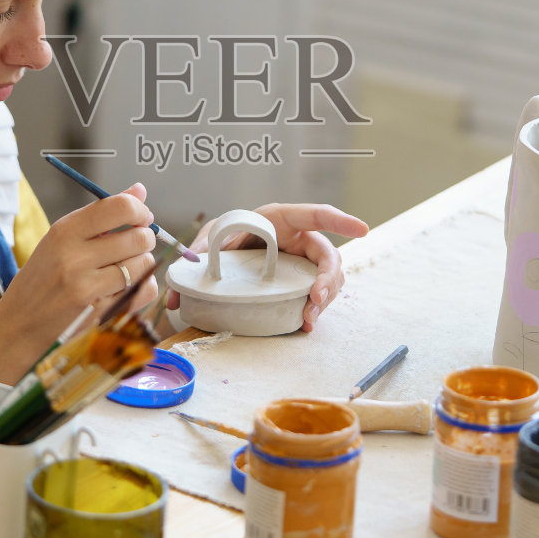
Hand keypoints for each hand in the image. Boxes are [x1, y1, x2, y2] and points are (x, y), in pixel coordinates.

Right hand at [0, 183, 156, 342]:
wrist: (18, 324)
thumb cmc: (40, 279)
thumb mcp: (60, 240)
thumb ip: (102, 214)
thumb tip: (139, 190)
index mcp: (64, 232)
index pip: (119, 207)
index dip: (139, 210)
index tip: (140, 217)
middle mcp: (75, 257)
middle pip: (138, 237)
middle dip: (144, 238)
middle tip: (135, 243)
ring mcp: (88, 287)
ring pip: (144, 264)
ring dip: (142, 263)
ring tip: (126, 266)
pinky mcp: (100, 313)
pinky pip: (143, 291)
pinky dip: (143, 286)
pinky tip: (126, 286)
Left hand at [169, 203, 367, 331]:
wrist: (227, 250)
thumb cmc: (226, 236)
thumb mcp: (212, 238)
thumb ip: (198, 255)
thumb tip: (177, 294)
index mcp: (280, 219)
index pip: (316, 214)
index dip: (340, 220)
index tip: (362, 229)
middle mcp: (299, 239)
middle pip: (328, 256)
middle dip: (328, 279)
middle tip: (316, 298)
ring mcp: (303, 262)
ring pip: (328, 279)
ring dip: (323, 300)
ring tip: (308, 318)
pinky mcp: (300, 281)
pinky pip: (317, 294)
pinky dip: (314, 309)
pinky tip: (305, 323)